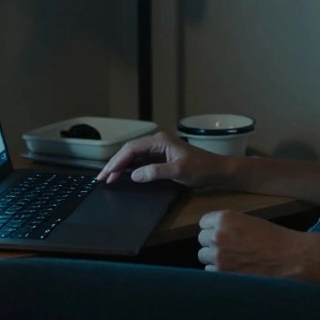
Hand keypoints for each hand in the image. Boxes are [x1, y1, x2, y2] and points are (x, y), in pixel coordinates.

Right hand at [95, 131, 229, 188]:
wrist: (217, 170)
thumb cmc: (201, 169)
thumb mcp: (178, 170)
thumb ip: (155, 172)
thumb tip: (133, 175)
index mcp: (160, 140)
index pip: (132, 149)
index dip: (117, 161)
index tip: (106, 173)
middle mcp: (157, 141)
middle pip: (130, 151)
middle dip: (115, 163)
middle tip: (101, 178)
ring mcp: (160, 149)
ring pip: (134, 156)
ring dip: (121, 166)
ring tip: (108, 178)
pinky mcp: (162, 157)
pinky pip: (142, 160)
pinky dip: (131, 168)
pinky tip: (124, 175)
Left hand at [197, 210, 310, 277]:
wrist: (289, 258)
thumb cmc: (273, 238)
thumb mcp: (248, 221)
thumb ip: (228, 225)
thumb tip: (212, 232)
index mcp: (225, 218)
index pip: (203, 222)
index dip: (213, 228)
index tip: (221, 234)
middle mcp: (218, 235)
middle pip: (201, 239)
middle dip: (212, 243)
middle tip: (229, 248)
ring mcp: (218, 256)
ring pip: (203, 256)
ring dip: (213, 258)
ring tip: (232, 260)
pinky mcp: (222, 274)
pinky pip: (209, 272)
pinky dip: (218, 272)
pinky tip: (234, 270)